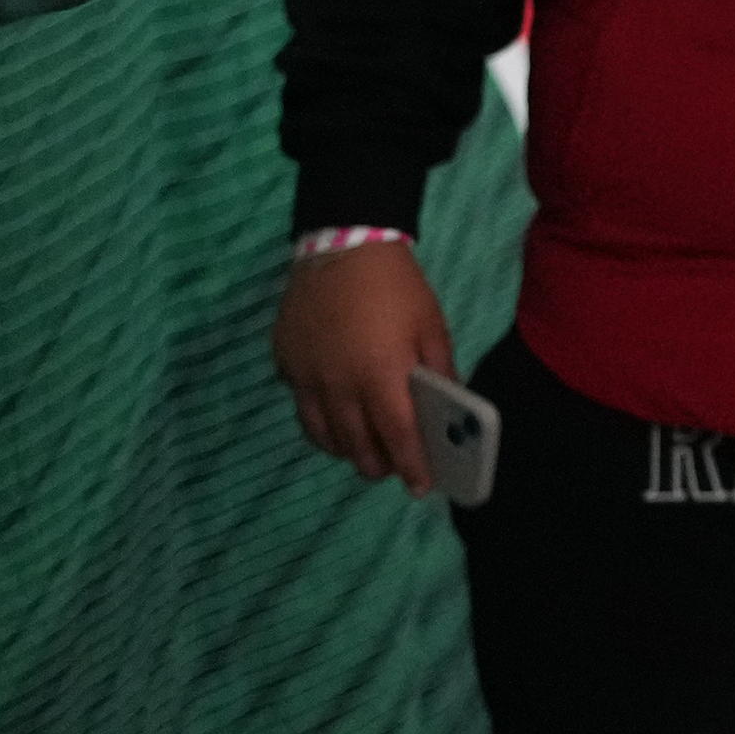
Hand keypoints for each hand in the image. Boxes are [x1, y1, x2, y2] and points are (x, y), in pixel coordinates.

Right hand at [273, 242, 459, 489]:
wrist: (341, 245)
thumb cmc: (397, 287)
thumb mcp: (431, 327)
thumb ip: (440, 371)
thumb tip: (449, 410)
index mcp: (380, 375)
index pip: (398, 436)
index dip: (411, 466)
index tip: (421, 488)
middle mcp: (337, 385)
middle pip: (356, 446)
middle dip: (378, 464)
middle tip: (394, 468)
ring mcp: (305, 377)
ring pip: (323, 436)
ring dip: (347, 449)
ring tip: (366, 450)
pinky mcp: (285, 365)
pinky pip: (302, 410)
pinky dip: (320, 424)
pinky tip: (336, 419)